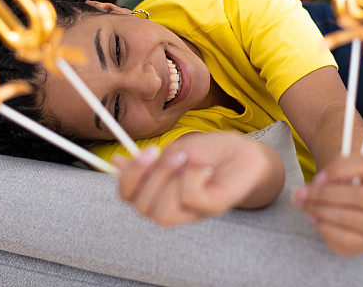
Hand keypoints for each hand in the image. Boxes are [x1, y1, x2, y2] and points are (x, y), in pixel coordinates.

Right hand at [112, 132, 280, 226]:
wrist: (246, 152)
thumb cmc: (211, 151)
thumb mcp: (174, 150)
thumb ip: (148, 161)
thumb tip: (115, 162)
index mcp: (158, 189)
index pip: (127, 197)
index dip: (127, 178)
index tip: (141, 153)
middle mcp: (171, 204)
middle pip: (140, 206)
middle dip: (152, 175)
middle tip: (172, 154)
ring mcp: (191, 211)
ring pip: (161, 212)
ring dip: (171, 180)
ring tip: (189, 162)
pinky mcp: (211, 209)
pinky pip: (190, 201)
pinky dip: (194, 180)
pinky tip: (206, 172)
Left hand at [292, 150, 362, 256]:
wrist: (351, 208)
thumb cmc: (345, 183)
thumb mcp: (343, 169)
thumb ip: (334, 168)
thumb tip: (319, 182)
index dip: (339, 170)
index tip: (317, 176)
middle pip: (357, 196)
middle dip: (323, 193)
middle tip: (299, 192)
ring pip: (348, 217)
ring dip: (319, 209)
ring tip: (303, 203)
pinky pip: (343, 237)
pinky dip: (324, 226)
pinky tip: (314, 217)